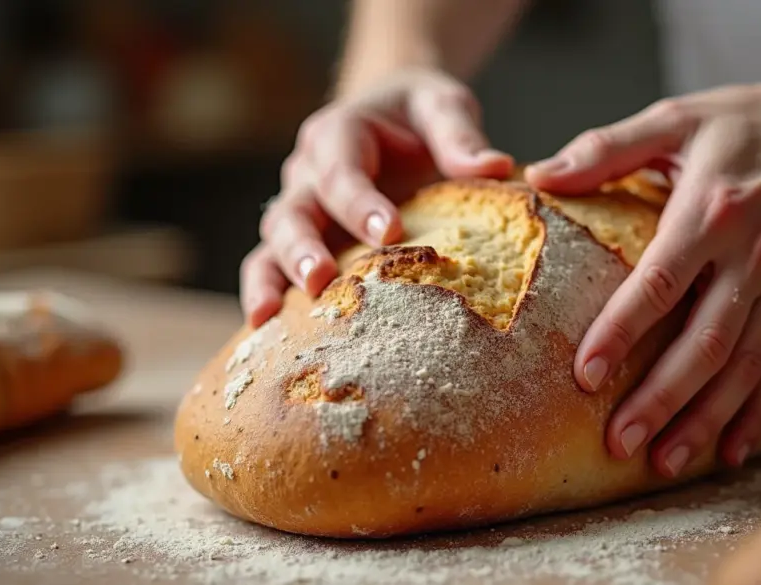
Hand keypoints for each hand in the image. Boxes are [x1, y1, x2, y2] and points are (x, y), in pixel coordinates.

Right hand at [241, 69, 513, 326]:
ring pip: (273, 243)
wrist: (395, 117)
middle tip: (321, 278)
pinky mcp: (303, 241)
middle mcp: (308, 172)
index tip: (391, 233)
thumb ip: (459, 134)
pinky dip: (264, 293)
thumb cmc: (420, 114)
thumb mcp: (442, 106)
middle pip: (293, 210)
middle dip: (303, 246)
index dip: (360, 202)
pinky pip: (270, 266)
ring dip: (277, 277)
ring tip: (275, 314)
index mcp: (340, 133)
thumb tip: (496, 167)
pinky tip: (266, 330)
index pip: (342, 170)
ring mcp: (300, 208)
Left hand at [525, 76, 760, 476]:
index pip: (660, 284)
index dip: (621, 332)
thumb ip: (607, 147)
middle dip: (661, 399)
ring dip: (704, 418)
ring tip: (664, 461)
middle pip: (704, 342)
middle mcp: (752, 257)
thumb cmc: (745, 121)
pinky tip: (731, 451)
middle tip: (619, 443)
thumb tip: (540, 174)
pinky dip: (757, 412)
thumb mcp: (675, 117)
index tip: (586, 376)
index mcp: (711, 211)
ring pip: (743, 366)